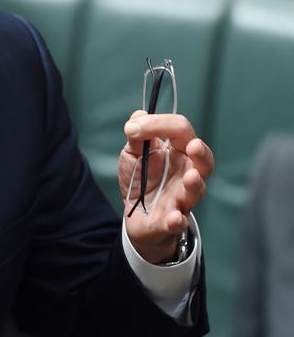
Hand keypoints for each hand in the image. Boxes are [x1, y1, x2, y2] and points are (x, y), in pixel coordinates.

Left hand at [119, 111, 213, 263]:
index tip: (132, 129)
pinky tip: (175, 217)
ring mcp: (182, 198)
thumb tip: (139, 115)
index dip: (160, 124)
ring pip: (197, 191)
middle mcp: (187, 173)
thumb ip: (136, 136)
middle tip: (193, 146)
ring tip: (191, 177)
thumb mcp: (133, 154)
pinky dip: (177, 220)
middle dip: (201, 153)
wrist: (134, 213)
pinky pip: (178, 222)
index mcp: (178, 152)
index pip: (180, 130)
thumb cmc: (141, 178)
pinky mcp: (171, 221)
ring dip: (195, 184)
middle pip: (204, 161)